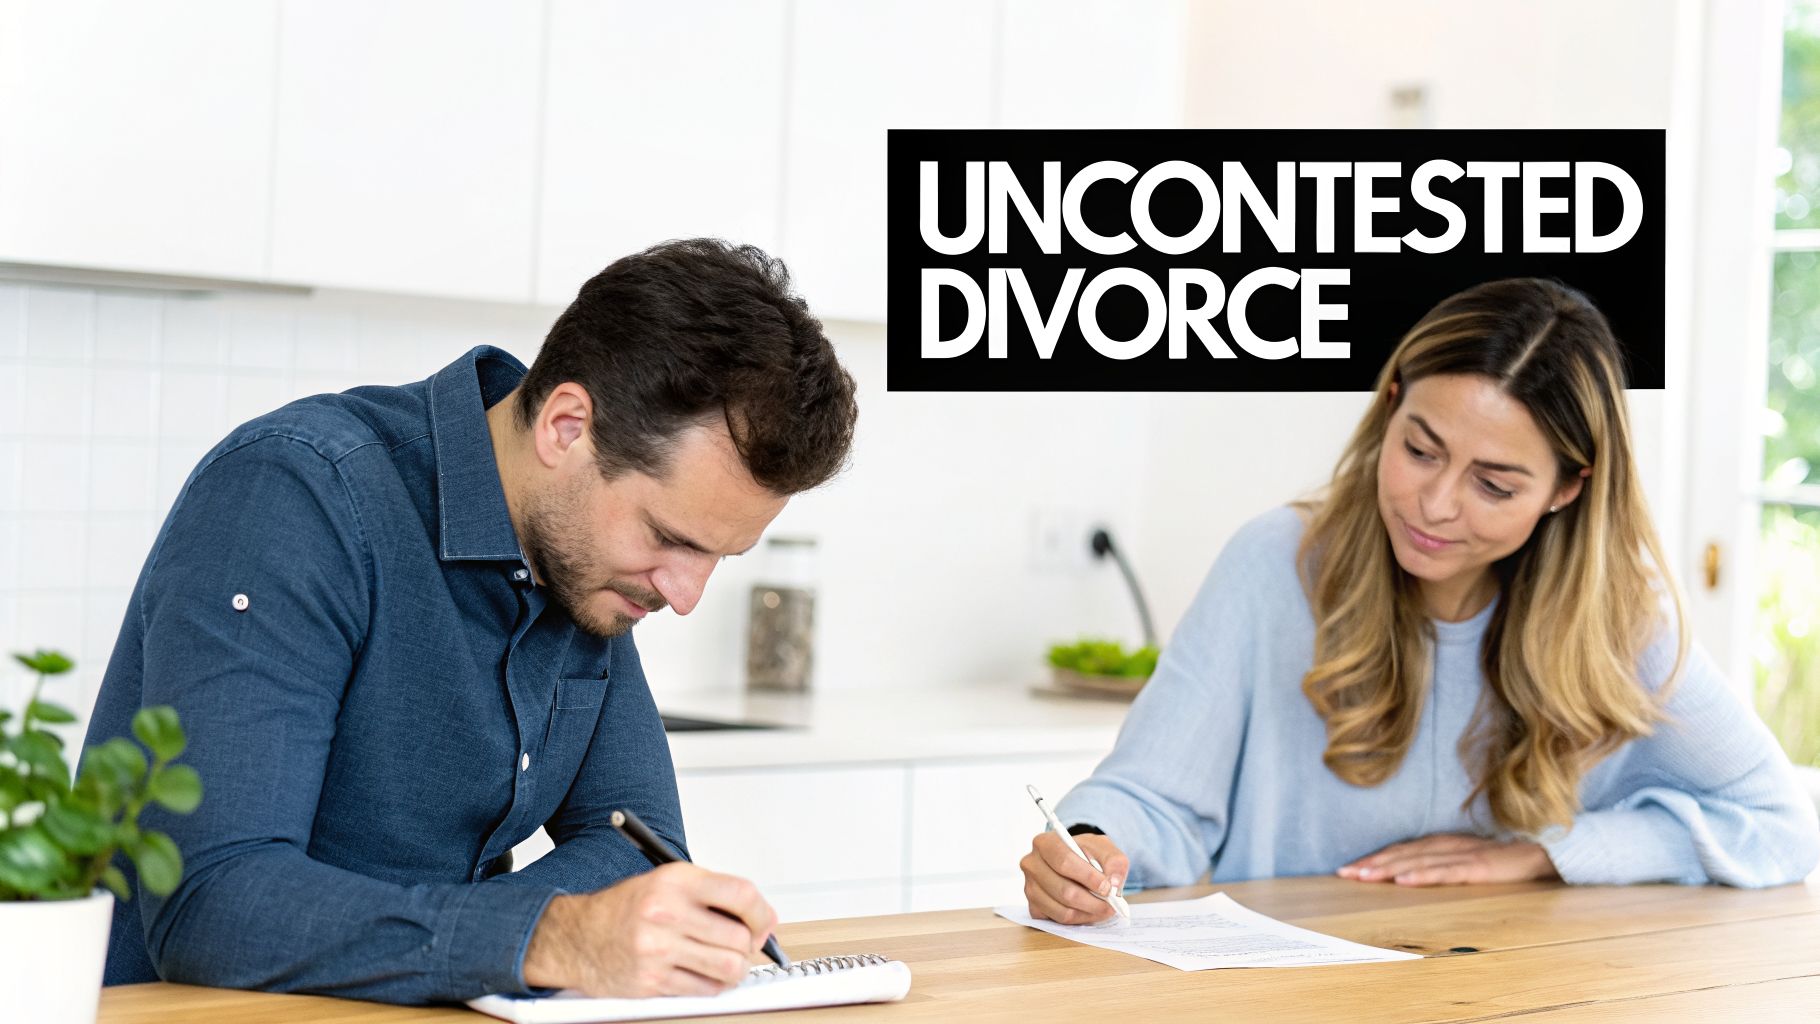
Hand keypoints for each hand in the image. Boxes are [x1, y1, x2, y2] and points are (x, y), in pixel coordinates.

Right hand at [522, 862, 778, 996]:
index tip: (763, 921)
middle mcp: (666, 914)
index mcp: (675, 882)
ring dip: (735, 968)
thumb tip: (763, 917)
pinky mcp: (652, 982)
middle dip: (750, 944)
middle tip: (743, 943)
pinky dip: (712, 985)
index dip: (762, 912)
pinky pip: (705, 990)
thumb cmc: (628, 908)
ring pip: (728, 968)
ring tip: (725, 960)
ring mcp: (658, 950)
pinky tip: (702, 973)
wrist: (578, 936)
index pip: (740, 894)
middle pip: (739, 938)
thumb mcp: (669, 882)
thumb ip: (716, 894)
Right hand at [1019, 831, 1129, 924]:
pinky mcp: (1034, 908)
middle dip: (1093, 901)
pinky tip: (1089, 910)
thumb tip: (1113, 884)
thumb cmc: (1087, 853)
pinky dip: (1079, 919)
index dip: (1088, 877)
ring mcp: (1029, 888)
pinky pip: (1059, 921)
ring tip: (1104, 908)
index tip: (1107, 887)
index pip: (1064, 862)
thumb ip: (1115, 862)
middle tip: (1111, 905)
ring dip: (1089, 913)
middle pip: (1064, 891)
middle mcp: (1031, 865)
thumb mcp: (1105, 849)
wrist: (1076, 863)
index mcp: (1045, 843)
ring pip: (1063, 910)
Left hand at [1338, 834, 1559, 886]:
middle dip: (1371, 864)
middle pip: (1402, 854)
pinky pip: (1446, 871)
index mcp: (1439, 844)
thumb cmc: (1496, 861)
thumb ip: (1437, 866)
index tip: (1347, 869)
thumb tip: (1406, 877)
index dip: (1373, 859)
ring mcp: (1461, 855)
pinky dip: (1423, 875)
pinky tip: (1405, 880)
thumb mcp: (1461, 862)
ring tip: (1364, 876)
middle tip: (1344, 873)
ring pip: (1417, 861)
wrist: (1539, 854)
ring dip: (1388, 868)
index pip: (1399, 851)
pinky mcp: (1477, 867)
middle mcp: (1445, 846)